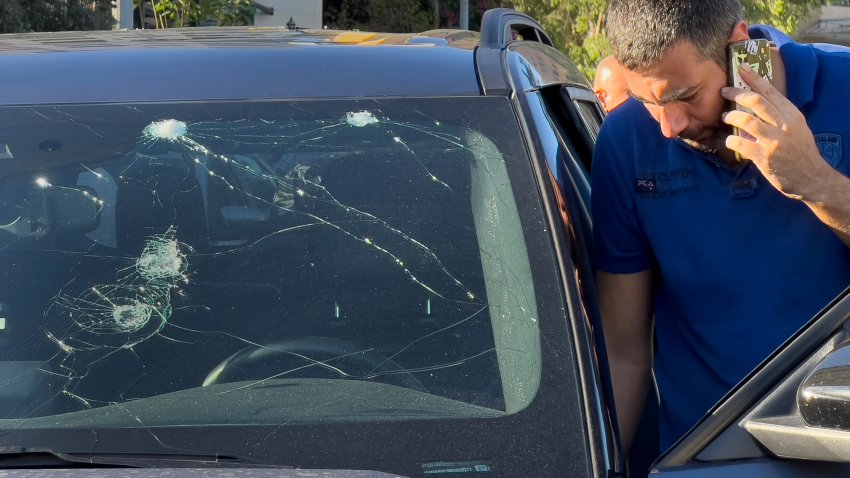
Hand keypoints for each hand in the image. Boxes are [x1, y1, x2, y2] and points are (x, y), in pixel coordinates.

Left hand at [721, 63, 830, 200]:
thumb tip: (755, 106)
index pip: (771, 91)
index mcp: (792, 115)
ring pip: (746, 120)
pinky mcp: (764, 157)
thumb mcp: (796, 128)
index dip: (754, 78)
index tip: (742, 68)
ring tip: (725, 117)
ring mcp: (774, 141)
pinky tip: (730, 140)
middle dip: (736, 94)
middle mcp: (784, 125)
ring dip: (731, 117)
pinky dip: (731, 140)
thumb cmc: (800, 152)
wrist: (811, 177)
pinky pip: (741, 143)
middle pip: (756, 101)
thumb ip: (778, 117)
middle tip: (724, 91)